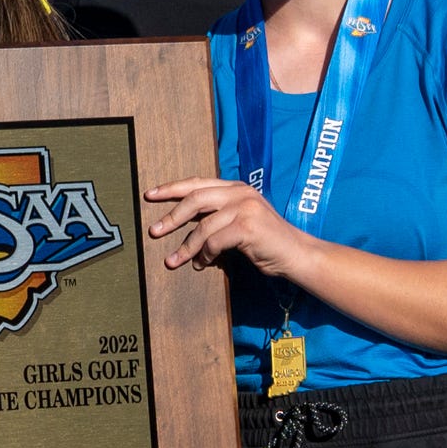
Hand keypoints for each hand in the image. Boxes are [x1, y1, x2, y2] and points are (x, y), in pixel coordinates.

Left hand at [143, 176, 306, 284]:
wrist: (296, 254)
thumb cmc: (266, 242)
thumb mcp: (239, 222)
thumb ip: (217, 217)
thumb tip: (183, 224)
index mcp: (236, 188)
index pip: (198, 183)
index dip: (172, 188)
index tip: (150, 195)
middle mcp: (240, 193)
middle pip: (195, 198)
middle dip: (171, 216)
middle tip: (154, 231)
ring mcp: (245, 208)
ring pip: (203, 226)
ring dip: (186, 247)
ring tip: (174, 260)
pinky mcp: (248, 227)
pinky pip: (214, 242)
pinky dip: (205, 255)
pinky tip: (202, 264)